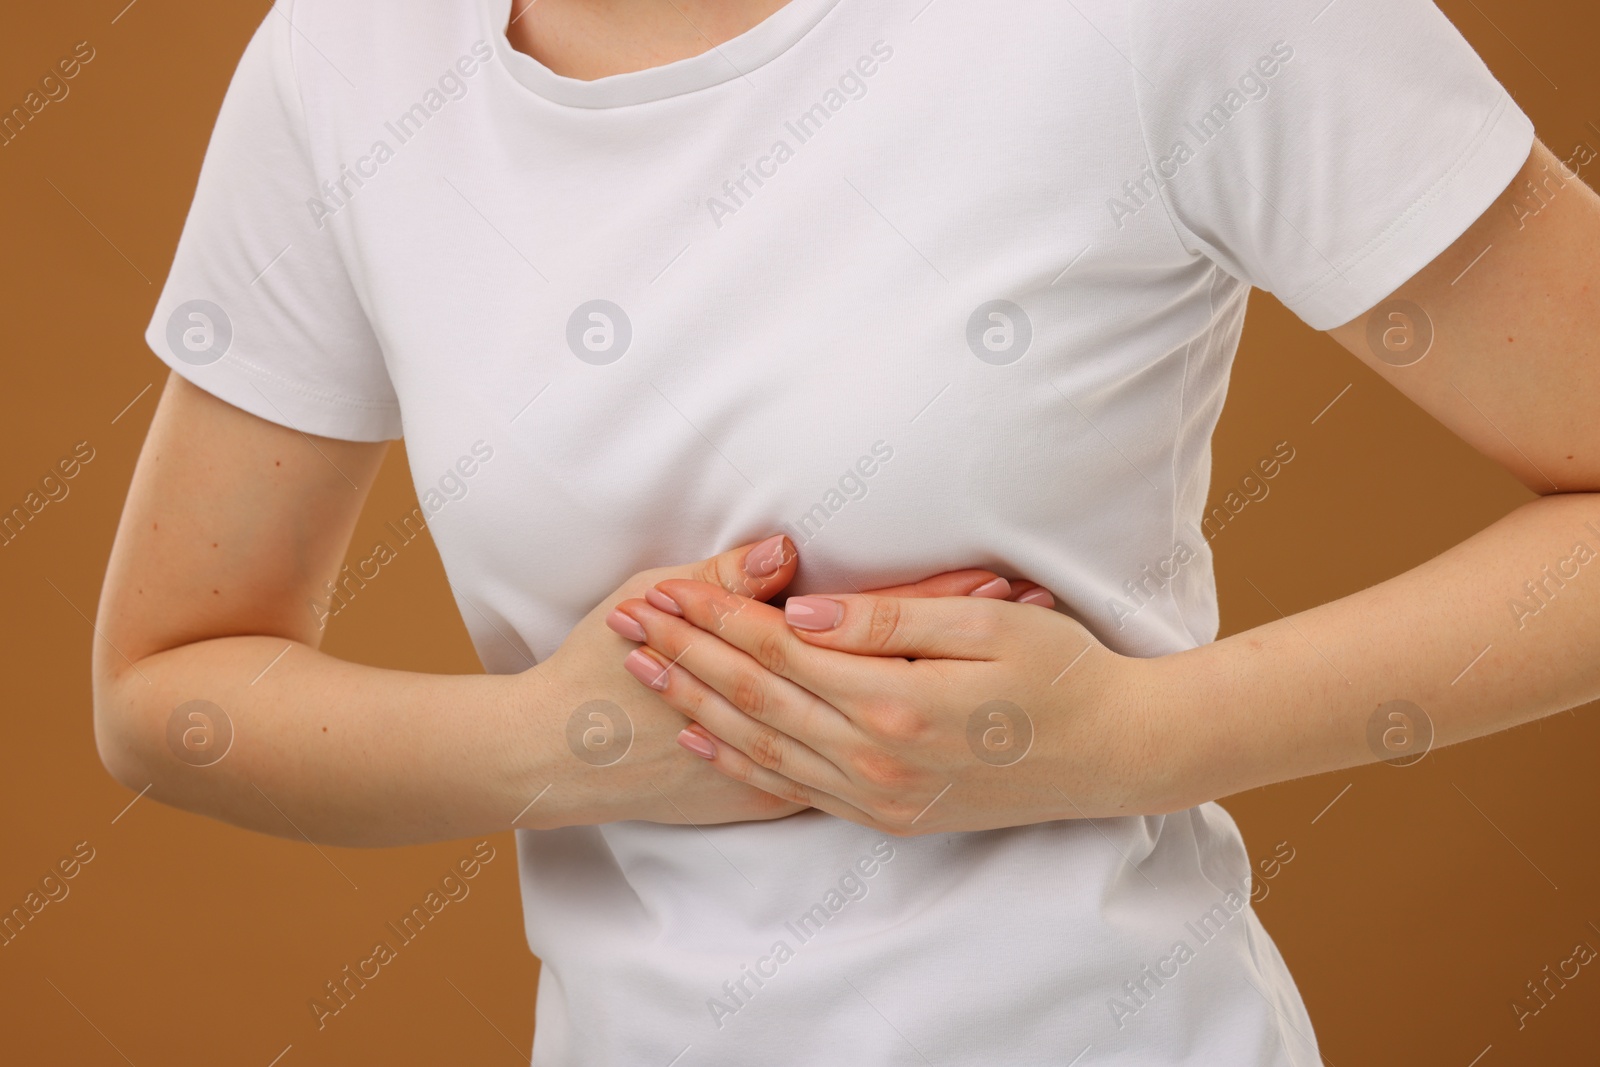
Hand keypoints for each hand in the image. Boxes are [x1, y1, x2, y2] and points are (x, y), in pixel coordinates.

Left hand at [608, 575, 1177, 835]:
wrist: (1116, 757)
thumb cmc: (1064, 675)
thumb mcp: (992, 625)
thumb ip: (892, 618)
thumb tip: (804, 610)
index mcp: (895, 702)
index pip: (780, 649)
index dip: (717, 614)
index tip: (665, 585)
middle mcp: (874, 758)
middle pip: (756, 697)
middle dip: (686, 654)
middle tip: (628, 621)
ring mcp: (878, 794)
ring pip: (760, 745)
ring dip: (696, 704)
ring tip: (643, 670)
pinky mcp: (888, 814)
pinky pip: (792, 788)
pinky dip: (739, 762)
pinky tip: (703, 740)